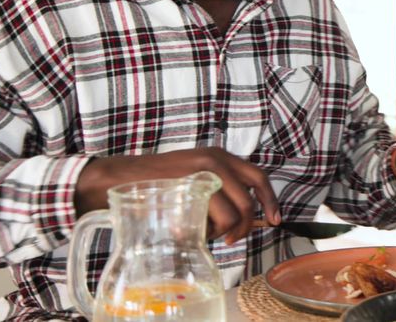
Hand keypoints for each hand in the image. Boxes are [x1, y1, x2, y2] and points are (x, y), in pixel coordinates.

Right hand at [74, 147, 279, 244]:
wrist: (121, 177)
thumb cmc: (158, 183)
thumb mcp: (194, 177)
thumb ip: (218, 190)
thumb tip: (242, 217)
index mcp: (220, 156)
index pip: (258, 177)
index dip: (270, 200)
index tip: (275, 220)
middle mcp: (216, 160)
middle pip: (249, 200)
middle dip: (246, 226)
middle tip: (233, 238)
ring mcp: (202, 172)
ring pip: (234, 212)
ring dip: (226, 231)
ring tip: (210, 236)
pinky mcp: (190, 186)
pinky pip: (213, 217)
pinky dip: (208, 231)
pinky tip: (194, 232)